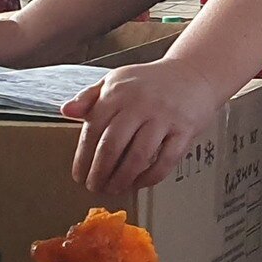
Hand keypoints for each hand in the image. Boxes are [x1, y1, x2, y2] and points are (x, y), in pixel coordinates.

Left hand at [64, 56, 228, 194]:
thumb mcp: (116, 80)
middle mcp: (140, 104)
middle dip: (100, 172)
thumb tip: (66, 111)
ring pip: (139, 156)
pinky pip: (166, 159)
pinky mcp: (185, 129)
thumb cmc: (152, 81)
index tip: (79, 175)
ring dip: (123, 178)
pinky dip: (151, 176)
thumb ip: (89, 96)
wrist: (195, 73)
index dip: (83, 157)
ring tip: (115, 188)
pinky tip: (140, 182)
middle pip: (113, 145)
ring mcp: (164, 117)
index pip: (93, 130)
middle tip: (95, 187)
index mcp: (118, 92)